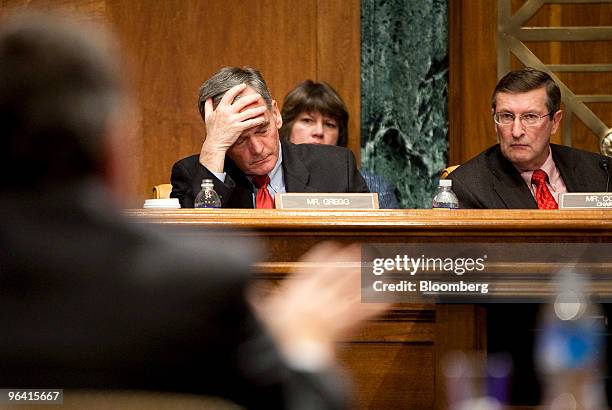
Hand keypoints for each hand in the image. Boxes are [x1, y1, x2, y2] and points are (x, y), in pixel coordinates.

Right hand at [199, 83, 266, 171]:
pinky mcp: (238, 128)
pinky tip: (262, 119)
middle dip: (252, 98)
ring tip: (264, 108)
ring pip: (248, 112)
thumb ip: (208, 106)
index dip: (237, 88)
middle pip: (242, 102)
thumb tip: (208, 98)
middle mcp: (227, 113)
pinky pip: (250, 123)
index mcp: (220, 108)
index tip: (243, 85)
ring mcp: (233, 120)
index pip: (230, 94)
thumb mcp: (207, 117)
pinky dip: (257, 121)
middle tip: (258, 96)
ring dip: (258, 110)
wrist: (214, 143)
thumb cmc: (211, 131)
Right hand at [252, 242, 389, 369]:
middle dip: (349, 261)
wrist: (291, 358)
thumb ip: (259, 302)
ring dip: (364, 276)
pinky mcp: (345, 324)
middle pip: (337, 273)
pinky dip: (378, 305)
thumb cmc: (276, 341)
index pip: (313, 266)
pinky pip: (365, 312)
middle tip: (359, 251)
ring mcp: (333, 308)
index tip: (332, 247)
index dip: (324, 255)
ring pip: (353, 287)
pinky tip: (388, 298)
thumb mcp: (261, 317)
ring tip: (375, 267)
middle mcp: (318, 295)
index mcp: (297, 291)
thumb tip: (252, 292)